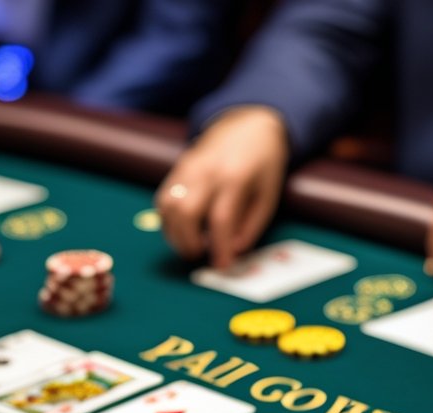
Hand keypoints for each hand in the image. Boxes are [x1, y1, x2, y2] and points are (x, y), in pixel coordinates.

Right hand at [155, 106, 288, 267]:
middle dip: (189, 242)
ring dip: (174, 234)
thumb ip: (252, 226)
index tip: (221, 266)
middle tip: (200, 256)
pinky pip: (163, 199)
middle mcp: (207, 171)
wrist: (247, 125)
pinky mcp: (177, 168)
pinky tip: (183, 228)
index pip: (221, 219)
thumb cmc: (263, 165)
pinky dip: (168, 220)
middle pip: (186, 212)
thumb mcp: (269, 195)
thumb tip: (233, 252)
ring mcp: (188, 167)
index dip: (219, 247)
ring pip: (168, 206)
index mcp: (235, 177)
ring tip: (190, 244)